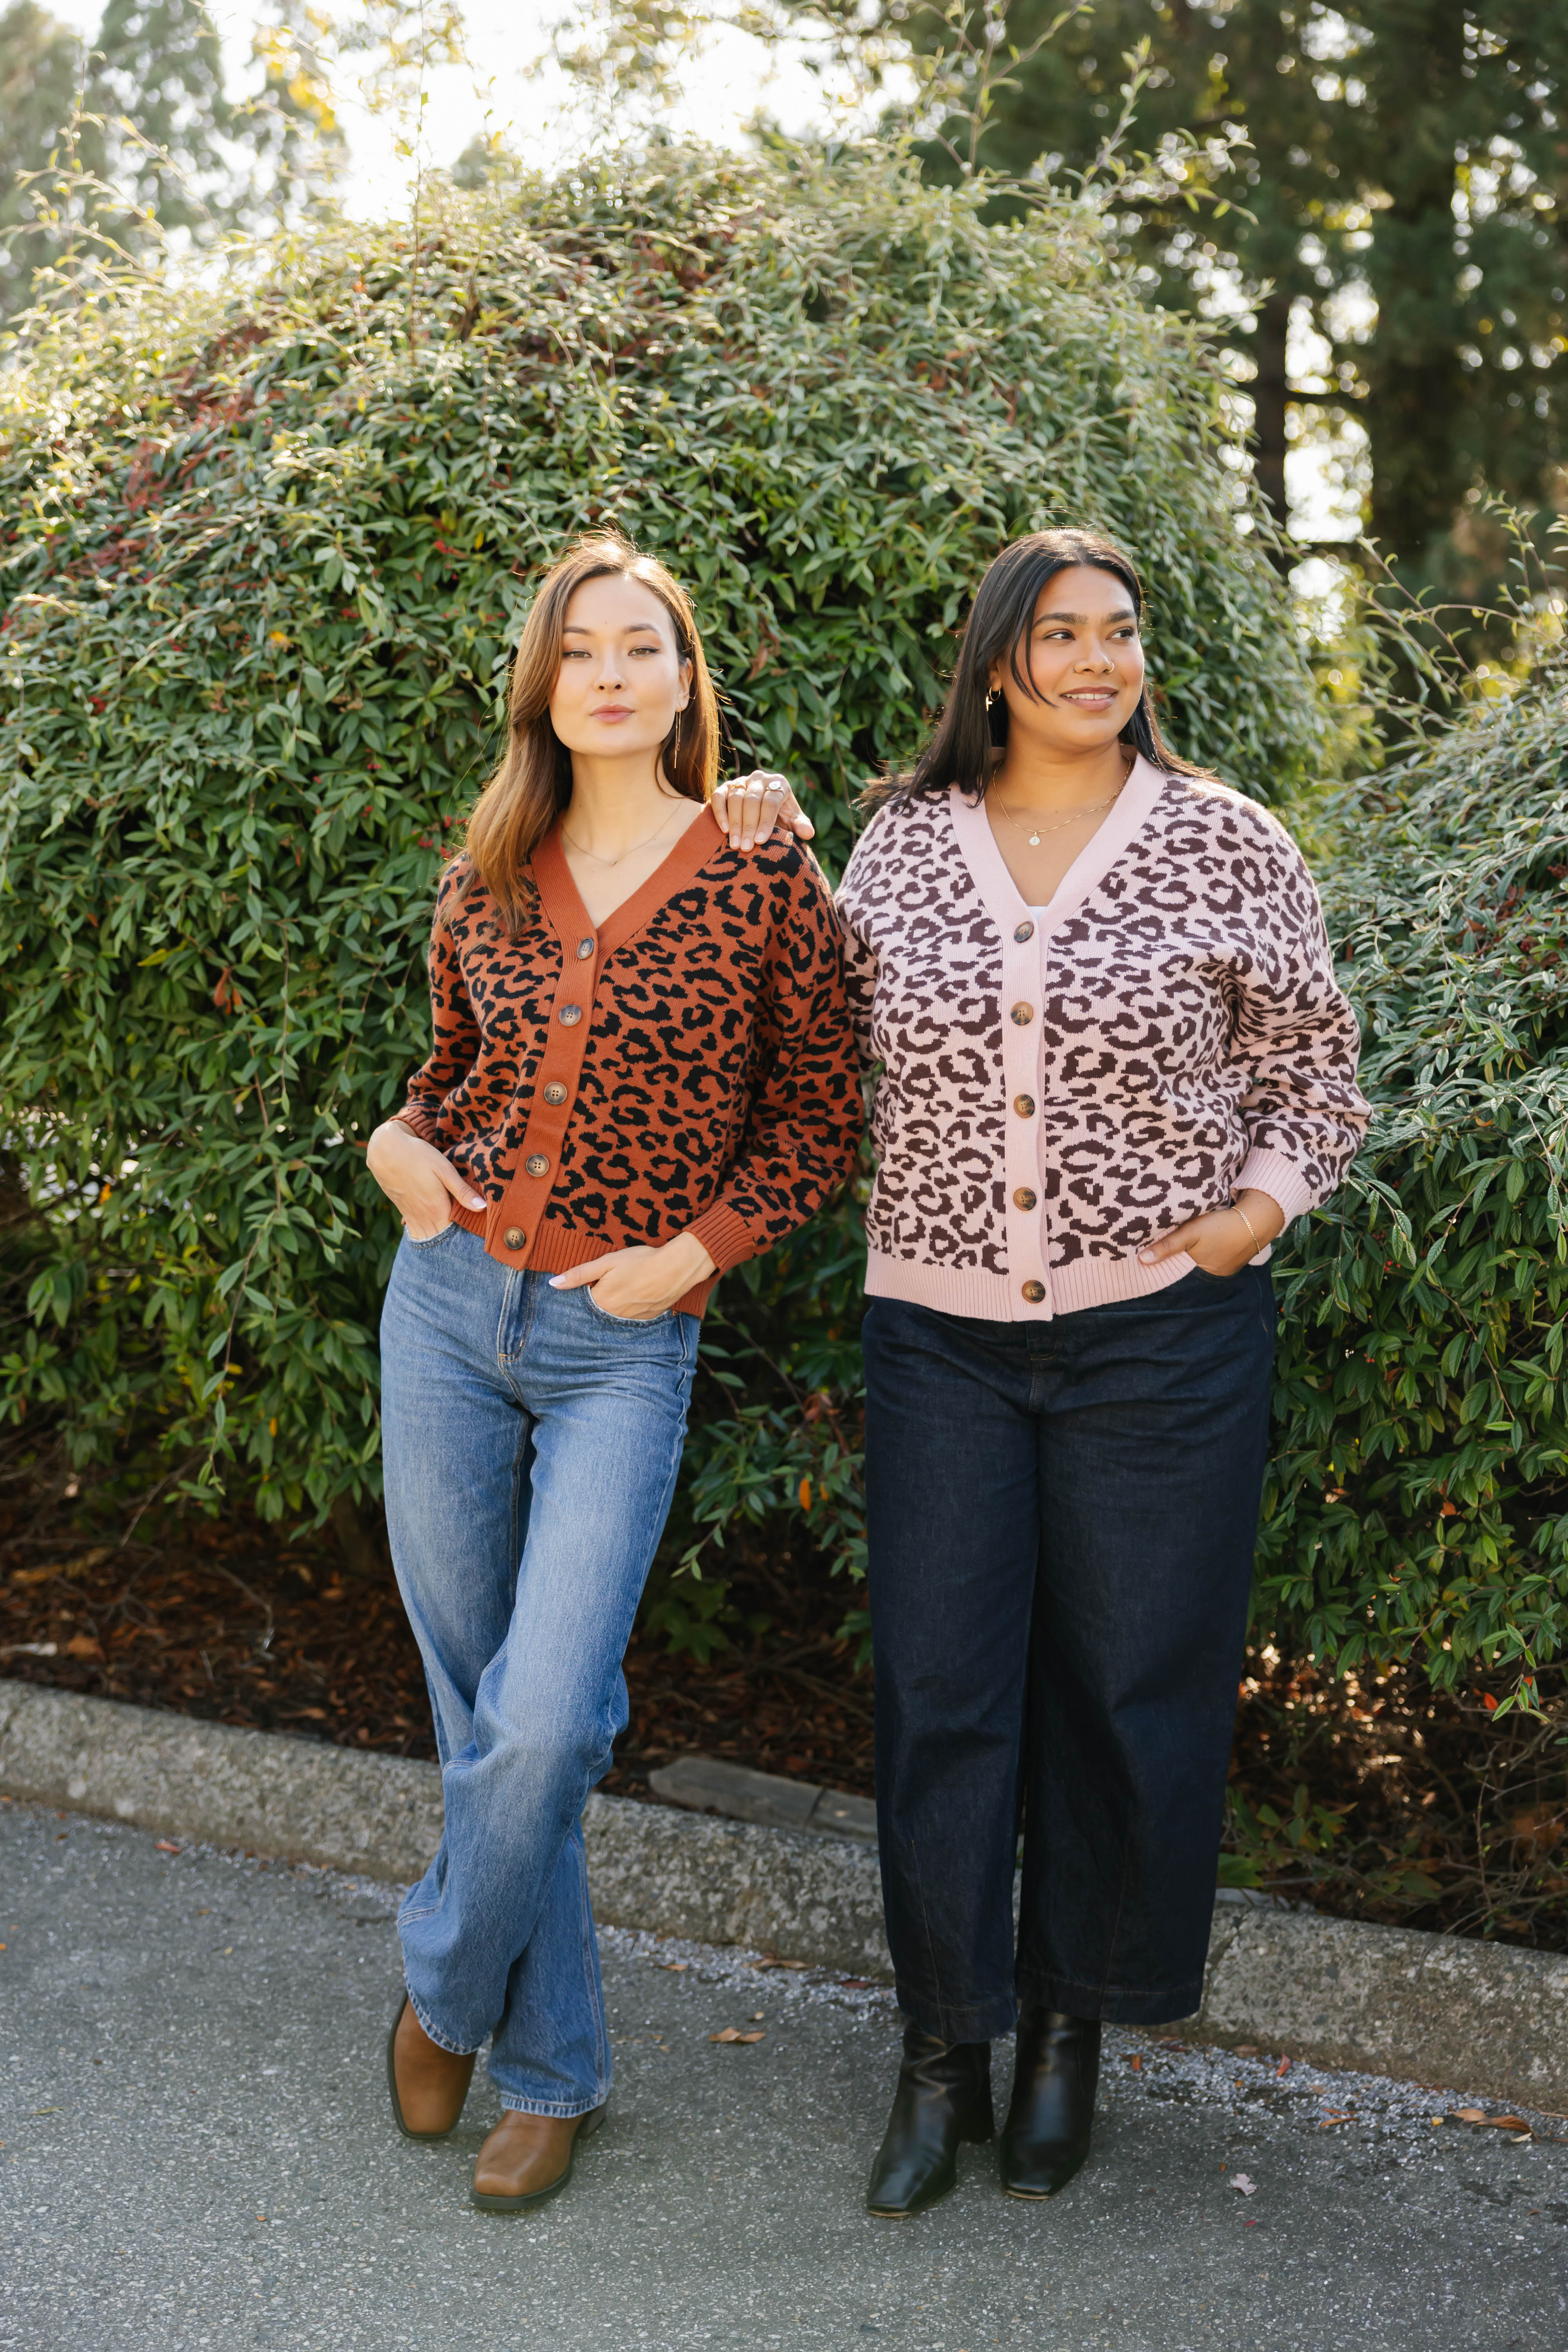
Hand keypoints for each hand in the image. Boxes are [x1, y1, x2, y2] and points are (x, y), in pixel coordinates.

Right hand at [366, 1120, 486, 1240]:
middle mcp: (423, 1217)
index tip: (476, 1230)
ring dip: (438, 1236)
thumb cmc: (418, 1156)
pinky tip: (433, 1226)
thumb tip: (483, 1207)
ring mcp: (411, 1216)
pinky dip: (425, 1232)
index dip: (466, 1234)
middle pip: (440, 1238)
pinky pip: (415, 1230)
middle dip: (452, 1239)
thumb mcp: (444, 1170)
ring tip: (450, 1233)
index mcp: (436, 1209)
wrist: (385, 1151)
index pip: (454, 1234)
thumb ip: (462, 1191)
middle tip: (466, 1237)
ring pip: (426, 1236)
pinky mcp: (403, 1211)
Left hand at [549, 1232, 717, 1319]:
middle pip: (598, 1312)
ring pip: (615, 1315)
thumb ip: (579, 1274)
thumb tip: (553, 1284)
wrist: (677, 1268)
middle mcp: (615, 1316)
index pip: (582, 1304)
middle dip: (599, 1299)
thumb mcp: (607, 1262)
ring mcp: (632, 1319)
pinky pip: (632, 1316)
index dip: (583, 1292)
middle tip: (610, 1283)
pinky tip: (637, 1293)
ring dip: (615, 1305)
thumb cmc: (640, 1261)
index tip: (589, 1283)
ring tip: (624, 1287)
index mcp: (602, 1302)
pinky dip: (631, 1307)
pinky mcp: (647, 1318)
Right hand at [710, 769, 814, 848]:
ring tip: (735, 844)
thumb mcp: (792, 821)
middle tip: (745, 847)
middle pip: (752, 800)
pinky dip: (720, 812)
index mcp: (779, 783)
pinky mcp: (726, 786)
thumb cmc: (781, 818)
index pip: (771, 802)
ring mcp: (741, 780)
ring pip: (735, 798)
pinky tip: (724, 830)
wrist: (763, 812)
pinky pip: (719, 796)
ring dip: (734, 822)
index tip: (760, 841)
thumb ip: (800, 826)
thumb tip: (808, 833)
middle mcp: (760, 778)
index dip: (765, 822)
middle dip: (748, 826)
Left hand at [1138, 1189, 1285, 1276]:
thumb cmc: (1221, 1226)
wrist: (1257, 1218)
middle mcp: (1216, 1275)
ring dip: (1196, 1257)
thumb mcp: (1191, 1233)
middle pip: (1192, 1270)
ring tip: (1189, 1247)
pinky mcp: (1235, 1258)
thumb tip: (1142, 1260)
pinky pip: (1217, 1258)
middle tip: (1169, 1252)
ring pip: (1204, 1264)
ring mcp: (1228, 1267)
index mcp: (1204, 1273)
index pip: (1180, 1275)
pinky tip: (1207, 1244)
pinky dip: (1210, 1253)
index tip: (1156, 1263)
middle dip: (1181, 1263)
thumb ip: (1167, 1246)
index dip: (1169, 1268)